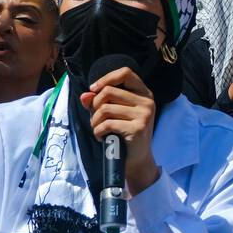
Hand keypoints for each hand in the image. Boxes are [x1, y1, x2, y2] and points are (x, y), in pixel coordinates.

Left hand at [79, 66, 158, 194]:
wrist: (136, 159)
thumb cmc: (123, 133)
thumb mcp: (112, 114)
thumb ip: (98, 102)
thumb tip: (85, 95)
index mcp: (144, 94)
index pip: (126, 73)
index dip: (106, 78)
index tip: (93, 89)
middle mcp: (147, 102)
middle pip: (109, 91)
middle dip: (95, 106)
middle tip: (96, 119)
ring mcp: (144, 115)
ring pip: (105, 109)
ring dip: (94, 121)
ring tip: (98, 129)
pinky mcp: (137, 128)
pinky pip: (107, 124)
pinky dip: (98, 131)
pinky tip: (102, 137)